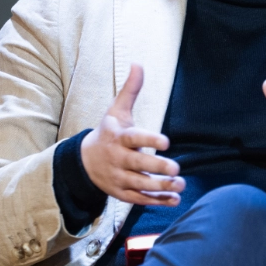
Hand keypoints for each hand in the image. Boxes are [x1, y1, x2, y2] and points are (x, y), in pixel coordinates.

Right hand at [80, 65, 184, 205]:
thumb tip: (138, 63)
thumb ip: (130, 90)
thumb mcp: (116, 111)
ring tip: (180, 184)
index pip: (134, 139)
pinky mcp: (122, 193)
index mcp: (118, 138)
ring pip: (140, 185)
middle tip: (176, 169)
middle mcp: (118, 159)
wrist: (85, 161)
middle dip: (157, 168)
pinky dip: (157, 201)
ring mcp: (119, 177)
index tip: (167, 142)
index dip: (150, 140)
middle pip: (138, 165)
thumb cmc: (108, 133)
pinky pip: (140, 199)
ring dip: (161, 187)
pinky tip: (175, 199)